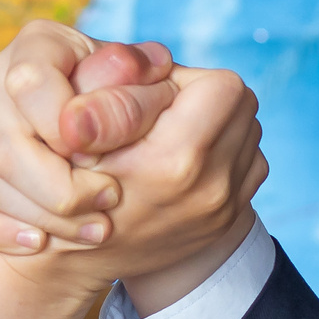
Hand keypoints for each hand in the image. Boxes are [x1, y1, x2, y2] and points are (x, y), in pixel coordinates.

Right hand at [0, 21, 178, 256]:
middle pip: (6, 146)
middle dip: (59, 188)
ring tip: (97, 229)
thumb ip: (136, 85)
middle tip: (110, 200)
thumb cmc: (132, 97)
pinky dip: (8, 231)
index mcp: (38, 44)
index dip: (66, 129)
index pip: (32, 84)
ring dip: (45, 216)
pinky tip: (43, 243)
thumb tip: (115, 90)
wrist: (103, 130)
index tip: (103, 158)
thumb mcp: (147, 83)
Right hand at [0, 24, 265, 318]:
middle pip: (243, 103)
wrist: (79, 260)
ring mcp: (225, 207)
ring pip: (248, 129)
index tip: (155, 94)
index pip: (222, 86)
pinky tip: (184, 161)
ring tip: (173, 135)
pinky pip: (248, 160)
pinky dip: (223, 152)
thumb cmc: (70, 186)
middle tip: (166, 110)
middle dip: (207, 97)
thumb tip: (145, 58)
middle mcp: (211, 188)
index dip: (186, 79)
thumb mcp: (78, 136)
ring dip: (217, 122)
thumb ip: (111, 91)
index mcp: (175, 162)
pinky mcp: (231, 218)